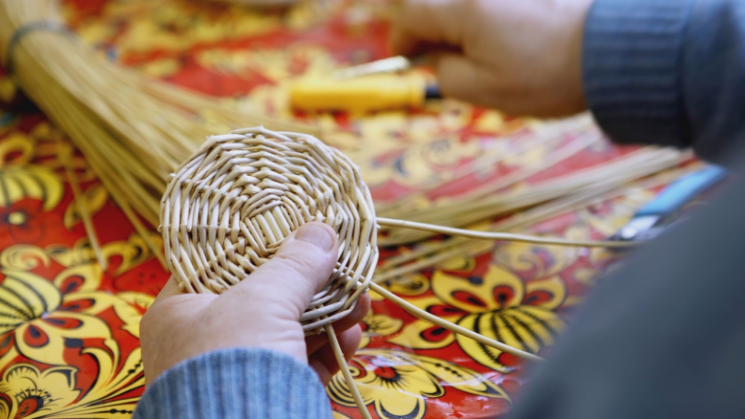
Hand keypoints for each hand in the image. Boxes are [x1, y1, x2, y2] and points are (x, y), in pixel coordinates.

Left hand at [140, 222, 369, 384]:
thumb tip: (320, 231)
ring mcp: (240, 366)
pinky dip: (331, 346)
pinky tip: (353, 334)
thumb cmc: (233, 364)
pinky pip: (303, 359)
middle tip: (343, 263)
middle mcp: (206, 337)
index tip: (297, 223)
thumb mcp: (261, 302)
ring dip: (330, 311)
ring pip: (290, 326)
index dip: (261, 238)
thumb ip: (293, 265)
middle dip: (310, 279)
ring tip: (360, 299)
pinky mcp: (271, 390)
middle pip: (265, 292)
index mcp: (182, 309)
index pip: (220, 259)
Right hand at [390, 0, 594, 116]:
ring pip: (462, 6)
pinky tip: (495, 42)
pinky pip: (487, 5)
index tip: (407, 60)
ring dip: (453, 24)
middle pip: (435, 2)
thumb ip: (443, 73)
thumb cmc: (545, 76)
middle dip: (425, 27)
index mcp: (462, 10)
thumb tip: (432, 59)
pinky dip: (480, 20)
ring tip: (468, 53)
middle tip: (434, 56)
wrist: (611, 52)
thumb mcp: (483, 89)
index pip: (411, 13)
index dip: (401, 38)